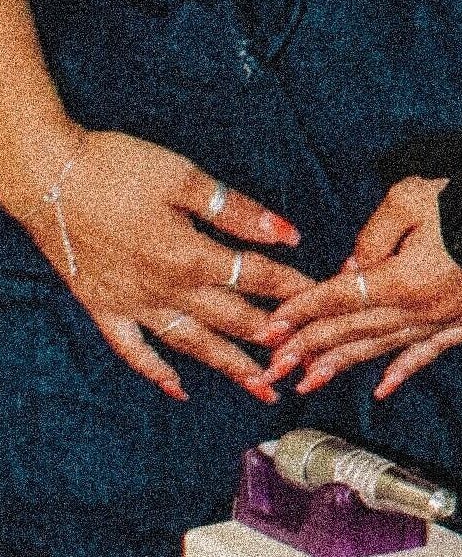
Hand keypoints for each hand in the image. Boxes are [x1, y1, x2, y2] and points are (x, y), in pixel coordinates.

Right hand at [29, 131, 310, 402]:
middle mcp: (165, 289)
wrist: (42, 172)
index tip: (324, 301)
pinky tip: (180, 388)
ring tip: (264, 389)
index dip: (294, 288)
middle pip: (233, 320)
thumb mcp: (183, 178)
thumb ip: (238, 211)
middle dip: (275, 340)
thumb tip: (287, 234)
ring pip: (192, 344)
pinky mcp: (102, 306)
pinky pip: (132, 350)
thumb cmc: (114, 167)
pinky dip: (156, 371)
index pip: (256, 278)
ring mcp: (132, 303)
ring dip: (231, 367)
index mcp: (189, 256)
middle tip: (309, 361)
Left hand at [267, 178, 461, 398]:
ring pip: (385, 348)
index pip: (339, 298)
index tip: (271, 328)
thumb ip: (372, 238)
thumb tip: (350, 268)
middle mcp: (422, 310)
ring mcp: (447, 319)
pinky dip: (405, 370)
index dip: (302, 312)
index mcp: (403, 280)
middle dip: (309, 349)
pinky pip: (431, 352)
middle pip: (354, 331)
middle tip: (272, 368)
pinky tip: (382, 388)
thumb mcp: (406, 200)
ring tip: (308, 382)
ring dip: (344, 365)